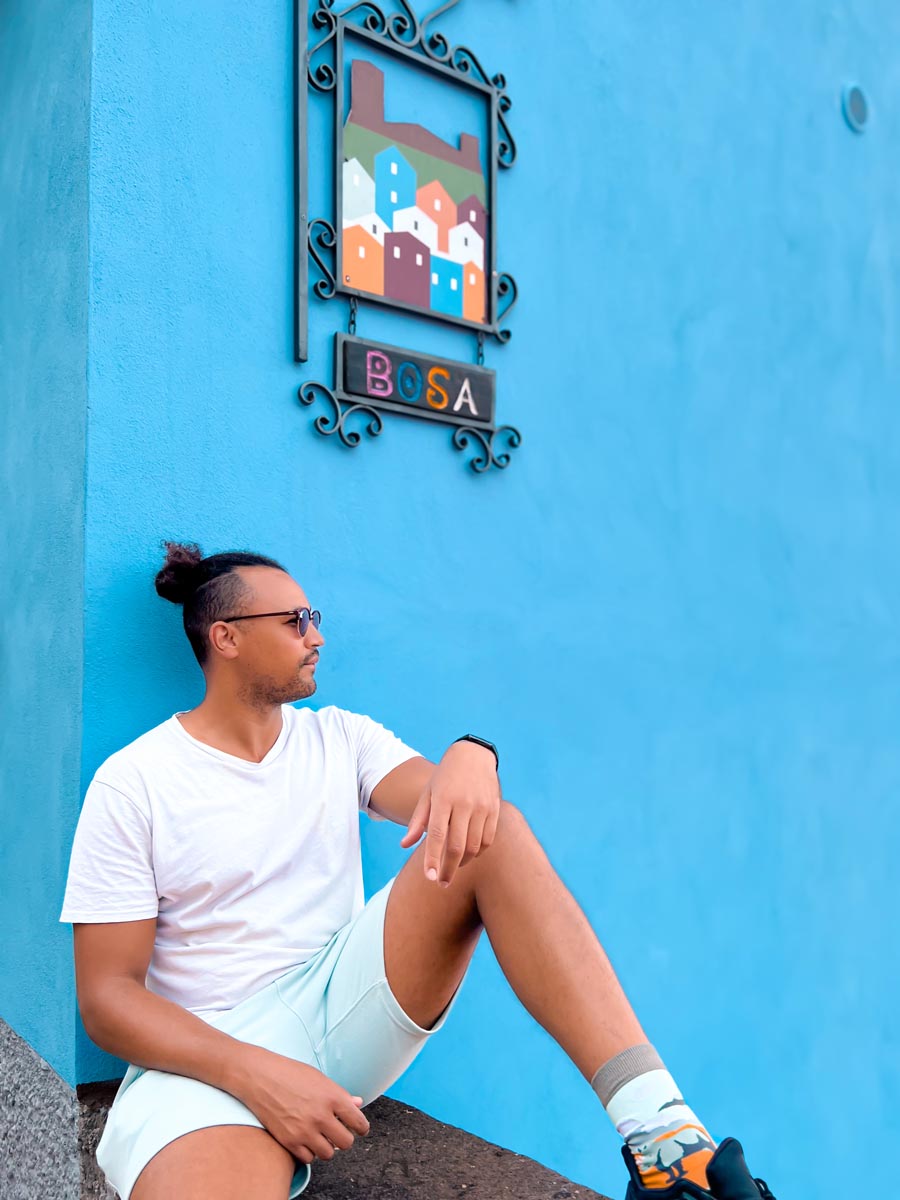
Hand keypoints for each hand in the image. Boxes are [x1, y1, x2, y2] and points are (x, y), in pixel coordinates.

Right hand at [232, 1045, 369, 1164]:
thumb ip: (340, 1094)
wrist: (260, 1077)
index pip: (358, 1122)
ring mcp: (305, 1130)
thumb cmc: (290, 1073)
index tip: (360, 1128)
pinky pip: (308, 1158)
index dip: (362, 1127)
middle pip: (346, 1142)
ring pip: (328, 1153)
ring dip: (326, 1146)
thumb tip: (357, 1104)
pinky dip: (309, 1152)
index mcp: (332, 1097)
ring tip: (320, 1135)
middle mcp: (321, 1116)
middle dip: (344, 1138)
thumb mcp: (319, 1078)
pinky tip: (306, 1139)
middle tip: (338, 1132)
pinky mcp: (289, 1141)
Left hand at [400, 740, 500, 887]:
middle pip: (457, 847)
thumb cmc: (445, 778)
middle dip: (448, 870)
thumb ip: (417, 821)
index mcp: (443, 799)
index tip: (429, 878)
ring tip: (453, 865)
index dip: (432, 859)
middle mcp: (464, 803)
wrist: (473, 755)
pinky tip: (469, 853)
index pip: (436, 836)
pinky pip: (488, 840)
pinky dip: (478, 851)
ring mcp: (482, 806)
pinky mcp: (494, 809)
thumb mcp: (427, 794)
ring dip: (463, 862)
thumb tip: (404, 845)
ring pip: (474, 846)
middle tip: (441, 882)